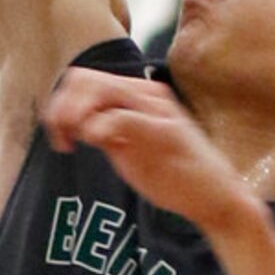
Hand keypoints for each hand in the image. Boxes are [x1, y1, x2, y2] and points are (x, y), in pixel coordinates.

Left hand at [43, 70, 262, 238]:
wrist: (216, 195)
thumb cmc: (171, 171)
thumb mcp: (129, 145)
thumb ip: (104, 130)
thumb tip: (70, 123)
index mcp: (137, 93)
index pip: (84, 79)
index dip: (61, 102)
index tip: (59, 134)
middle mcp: (146, 95)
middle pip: (85, 79)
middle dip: (62, 107)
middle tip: (61, 140)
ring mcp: (156, 111)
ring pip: (100, 92)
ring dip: (74, 115)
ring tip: (72, 142)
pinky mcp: (163, 134)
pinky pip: (120, 119)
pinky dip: (96, 129)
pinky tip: (93, 143)